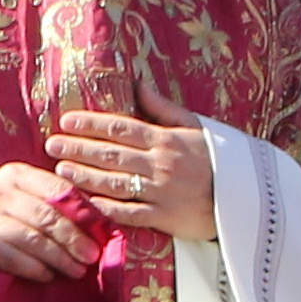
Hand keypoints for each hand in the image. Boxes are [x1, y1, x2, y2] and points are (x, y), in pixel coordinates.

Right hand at [0, 163, 102, 283]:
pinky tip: (49, 276)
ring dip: (59, 258)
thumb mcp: (32, 203)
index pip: (58, 189)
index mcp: (16, 174)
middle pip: (46, 215)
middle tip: (92, 256)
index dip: (83, 213)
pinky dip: (35, 269)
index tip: (101, 233)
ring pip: (32, 238)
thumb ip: (60, 206)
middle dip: (73, 238)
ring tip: (77, 271)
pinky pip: (15, 258)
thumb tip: (102, 224)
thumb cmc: (11, 220)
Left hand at [49, 80, 217, 241]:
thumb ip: (164, 108)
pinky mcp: (165, 218)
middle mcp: (161, 164)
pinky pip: (129, 213)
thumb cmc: (219, 160)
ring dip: (85, 177)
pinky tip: (86, 204)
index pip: (121, 128)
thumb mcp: (196, 127)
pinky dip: (106, 209)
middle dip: (78, 149)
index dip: (91, 124)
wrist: (249, 199)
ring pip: (115, 183)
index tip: (67, 121)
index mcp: (167, 139)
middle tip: (51, 145)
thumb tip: (138, 83)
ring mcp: (162, 192)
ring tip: (61, 171)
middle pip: (111, 154)